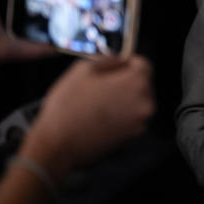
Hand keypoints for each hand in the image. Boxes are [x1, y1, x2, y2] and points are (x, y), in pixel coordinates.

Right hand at [20, 56, 154, 179]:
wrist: (58, 143)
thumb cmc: (68, 105)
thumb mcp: (83, 69)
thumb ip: (107, 59)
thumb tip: (117, 59)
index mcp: (136, 82)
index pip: (143, 64)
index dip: (127, 62)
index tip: (114, 66)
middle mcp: (144, 102)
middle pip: (141, 84)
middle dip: (125, 81)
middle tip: (102, 85)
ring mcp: (140, 121)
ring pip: (136, 101)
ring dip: (123, 98)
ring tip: (98, 102)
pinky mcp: (131, 137)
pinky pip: (131, 118)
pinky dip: (121, 115)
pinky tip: (101, 116)